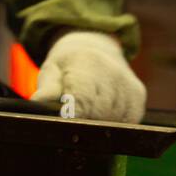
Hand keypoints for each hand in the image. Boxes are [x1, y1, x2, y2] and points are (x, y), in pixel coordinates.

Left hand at [31, 30, 145, 122]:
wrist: (97, 50)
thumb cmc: (68, 66)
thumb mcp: (51, 71)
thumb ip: (46, 88)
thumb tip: (37, 101)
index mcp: (89, 64)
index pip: (83, 100)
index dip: (73, 117)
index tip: (66, 124)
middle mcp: (114, 74)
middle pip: (98, 114)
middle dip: (83, 122)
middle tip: (72, 120)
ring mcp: (129, 86)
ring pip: (112, 121)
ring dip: (97, 124)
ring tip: (86, 113)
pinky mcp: (138, 98)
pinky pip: (125, 122)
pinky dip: (112, 124)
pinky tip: (102, 114)